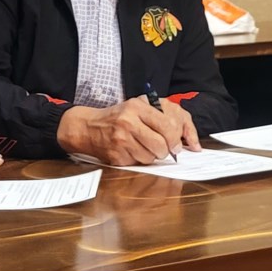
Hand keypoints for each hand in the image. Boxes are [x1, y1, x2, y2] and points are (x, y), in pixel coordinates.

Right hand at [56, 95, 199, 165]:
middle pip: (161, 145)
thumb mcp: (136, 107)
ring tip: (140, 146)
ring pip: (150, 157)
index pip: (167, 125)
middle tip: (162, 149)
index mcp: (136, 107)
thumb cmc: (116, 118)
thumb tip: (184, 137)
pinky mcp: (116, 155)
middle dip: (165, 151)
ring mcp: (121, 140)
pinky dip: (137, 160)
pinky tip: (129, 151)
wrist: (87, 127)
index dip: (175, 138)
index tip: (176, 144)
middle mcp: (128, 122)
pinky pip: (137, 163)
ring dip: (150, 156)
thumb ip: (159, 116)